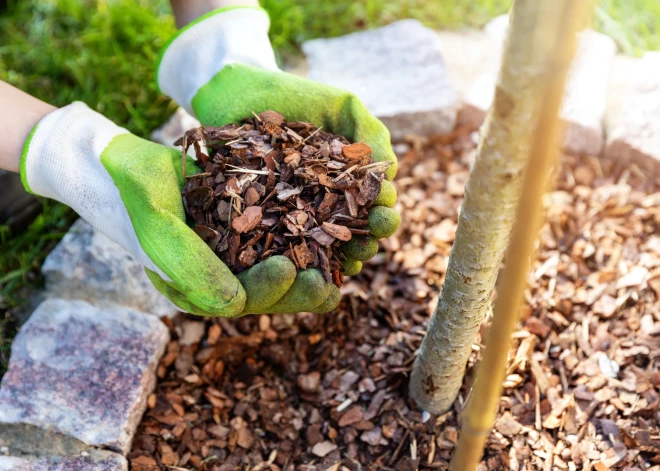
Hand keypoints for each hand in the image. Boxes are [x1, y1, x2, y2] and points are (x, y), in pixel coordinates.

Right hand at [20, 102, 340, 316]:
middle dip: (300, 291)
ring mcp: (235, 255)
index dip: (268, 290)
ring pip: (279, 271)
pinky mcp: (248, 231)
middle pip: (268, 293)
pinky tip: (333, 233)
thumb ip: (190, 266)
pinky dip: (306, 240)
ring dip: (311, 271)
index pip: (240, 300)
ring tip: (342, 267)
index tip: (290, 268)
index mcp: (197, 288)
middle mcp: (220, 277)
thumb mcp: (160, 226)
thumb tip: (235, 305)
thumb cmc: (140, 194)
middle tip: (327, 282)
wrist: (131, 164)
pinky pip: (281, 242)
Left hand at [157, 7, 399, 312]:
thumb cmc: (294, 96)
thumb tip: (391, 171)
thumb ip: (371, 132)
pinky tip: (309, 268)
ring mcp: (295, 213)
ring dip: (339, 259)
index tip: (382, 212)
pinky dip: (299, 260)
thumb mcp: (341, 106)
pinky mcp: (263, 220)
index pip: (374, 205)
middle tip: (368, 242)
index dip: (383, 213)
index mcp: (349, 180)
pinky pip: (284, 246)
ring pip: (324, 246)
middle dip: (367, 240)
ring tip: (346, 263)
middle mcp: (326, 201)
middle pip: (354, 232)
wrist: (237, 92)